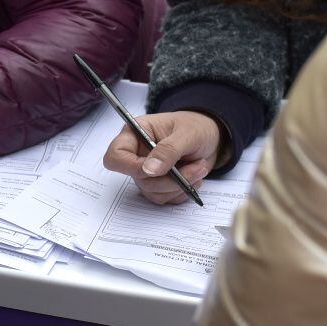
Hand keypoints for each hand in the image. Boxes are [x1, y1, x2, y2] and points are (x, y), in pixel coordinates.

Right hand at [102, 111, 221, 204]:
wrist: (211, 138)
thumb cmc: (196, 127)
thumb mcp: (187, 134)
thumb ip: (168, 150)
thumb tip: (148, 169)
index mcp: (136, 134)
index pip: (115, 157)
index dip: (130, 167)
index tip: (155, 168)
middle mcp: (137, 155)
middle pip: (139, 179)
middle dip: (170, 178)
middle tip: (196, 166)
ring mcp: (147, 172)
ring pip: (153, 192)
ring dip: (180, 185)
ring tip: (199, 167)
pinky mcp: (159, 185)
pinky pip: (165, 198)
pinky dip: (183, 191)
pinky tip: (193, 176)